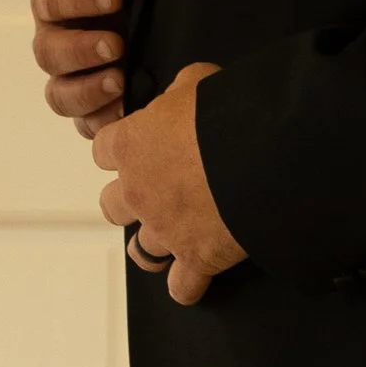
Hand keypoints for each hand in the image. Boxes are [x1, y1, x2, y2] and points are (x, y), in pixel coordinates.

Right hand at [33, 0, 131, 135]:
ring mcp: (68, 80)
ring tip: (121, 81)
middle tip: (117, 45)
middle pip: (48, 53)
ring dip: (87, 91)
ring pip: (59, 95)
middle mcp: (54, 42)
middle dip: (81, 50)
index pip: (51, 0)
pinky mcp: (88, 111)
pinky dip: (104, 121)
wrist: (153, 22)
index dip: (78, 0)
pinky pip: (84, 125)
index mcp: (56, 1)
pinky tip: (129, 111)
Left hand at [91, 61, 245, 306]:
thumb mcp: (197, 80)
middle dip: (130, 199)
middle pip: (112, 204)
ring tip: (167, 239)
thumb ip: (179, 92)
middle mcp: (138, 191)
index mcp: (131, 145)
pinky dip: (187, 286)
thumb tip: (182, 97)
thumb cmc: (227, 114)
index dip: (120, 150)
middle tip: (152, 192)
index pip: (103, 150)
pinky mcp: (196, 258)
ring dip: (152, 244)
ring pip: (140, 249)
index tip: (135, 150)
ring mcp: (164, 229)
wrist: (262, 156)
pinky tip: (192, 282)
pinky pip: (182, 286)